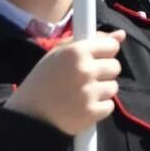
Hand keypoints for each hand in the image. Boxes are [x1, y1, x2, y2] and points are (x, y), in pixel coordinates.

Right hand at [6, 31, 124, 135]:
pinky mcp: (91, 113)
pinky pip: (109, 106)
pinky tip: (82, 106)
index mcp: (76, 51)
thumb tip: (121, 35)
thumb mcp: (59, 54)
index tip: (95, 58)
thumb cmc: (43, 80)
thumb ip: (92, 40)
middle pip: (115, 66)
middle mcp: (85, 70)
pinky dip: (99, 107)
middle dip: (103, 72)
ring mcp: (89, 92)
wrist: (28, 115)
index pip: (111, 45)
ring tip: (82, 93)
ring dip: (101, 90)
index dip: (105, 52)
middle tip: (85, 78)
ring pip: (114, 87)